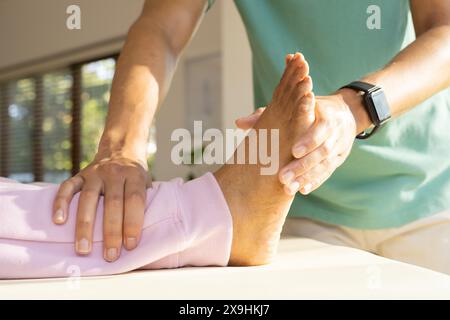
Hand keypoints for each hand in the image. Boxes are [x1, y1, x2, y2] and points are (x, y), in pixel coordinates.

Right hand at [52, 152, 150, 261]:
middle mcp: (114, 173)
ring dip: (85, 225)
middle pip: (113, 203)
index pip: (134, 200)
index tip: (130, 245)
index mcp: (134, 176)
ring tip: (83, 249)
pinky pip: (67, 188)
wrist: (121, 149)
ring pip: (88, 199)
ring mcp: (94, 173)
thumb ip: (145, 202)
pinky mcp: (79, 174)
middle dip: (111, 231)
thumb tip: (142, 235)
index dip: (133, 223)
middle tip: (109, 255)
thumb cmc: (135, 176)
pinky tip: (59, 221)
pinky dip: (61, 203)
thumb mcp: (146, 183)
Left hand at [236, 92, 358, 194]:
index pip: (321, 129)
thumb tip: (238, 123)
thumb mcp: (295, 106)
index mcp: (326, 115)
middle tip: (282, 178)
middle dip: (303, 165)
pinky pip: (327, 173)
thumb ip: (267, 113)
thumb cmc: (311, 108)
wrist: (345, 114)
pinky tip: (301, 190)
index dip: (309, 141)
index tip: (294, 151)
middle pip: (321, 152)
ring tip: (288, 189)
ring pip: (324, 165)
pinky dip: (314, 181)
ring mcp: (339, 148)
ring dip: (306, 177)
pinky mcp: (338, 160)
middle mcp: (336, 132)